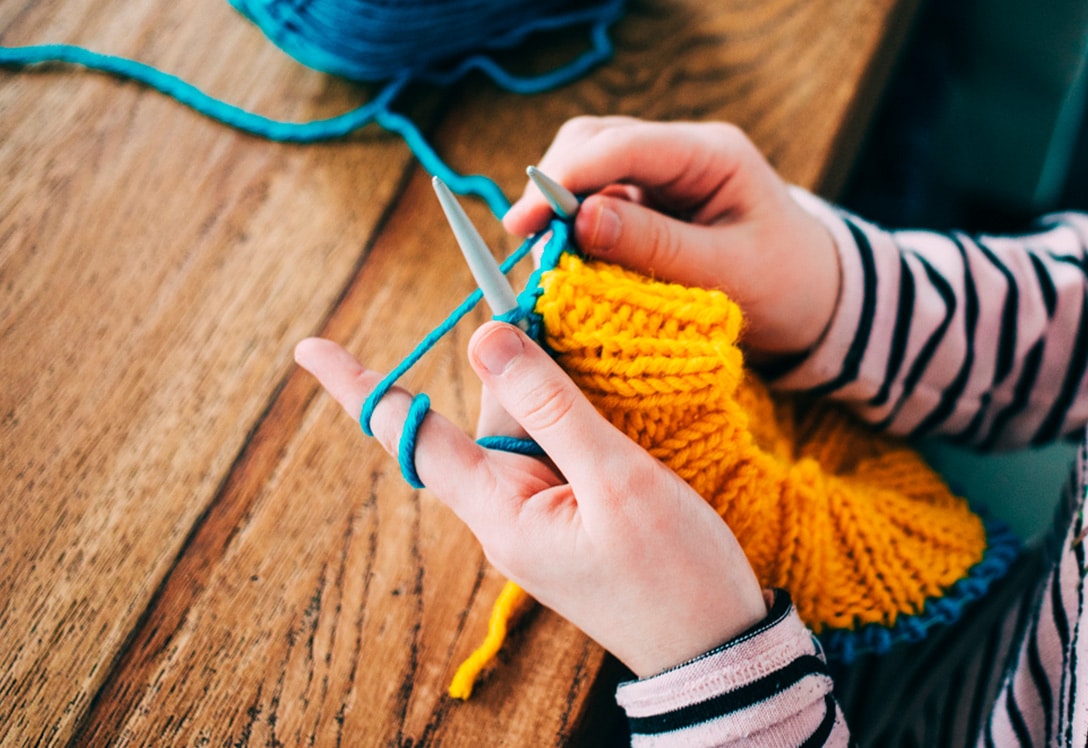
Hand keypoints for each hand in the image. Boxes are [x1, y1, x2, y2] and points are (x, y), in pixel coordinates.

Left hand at [295, 324, 766, 677]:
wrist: (717, 649)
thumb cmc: (674, 576)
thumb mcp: (616, 480)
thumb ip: (551, 406)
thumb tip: (486, 335)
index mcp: (499, 510)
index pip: (412, 436)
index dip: (361, 386)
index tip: (309, 347)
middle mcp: (505, 510)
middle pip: (484, 413)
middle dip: (511, 358)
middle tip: (541, 294)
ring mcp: (537, 514)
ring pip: (524, 425)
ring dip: (550, 382)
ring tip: (592, 350)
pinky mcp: (568, 514)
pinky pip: (552, 447)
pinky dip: (569, 410)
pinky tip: (602, 387)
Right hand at [504, 116, 840, 357]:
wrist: (815, 303)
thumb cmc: (784, 287)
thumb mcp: (726, 273)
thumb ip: (654, 246)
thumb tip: (579, 222)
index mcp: (712, 154)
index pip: (623, 145)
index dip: (566, 179)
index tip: (525, 222)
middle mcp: (682, 152)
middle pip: (594, 141)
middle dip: (553, 186)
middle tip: (526, 242)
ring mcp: (663, 174)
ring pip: (588, 167)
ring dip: (558, 206)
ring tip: (541, 254)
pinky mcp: (650, 203)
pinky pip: (596, 200)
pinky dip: (572, 227)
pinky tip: (563, 258)